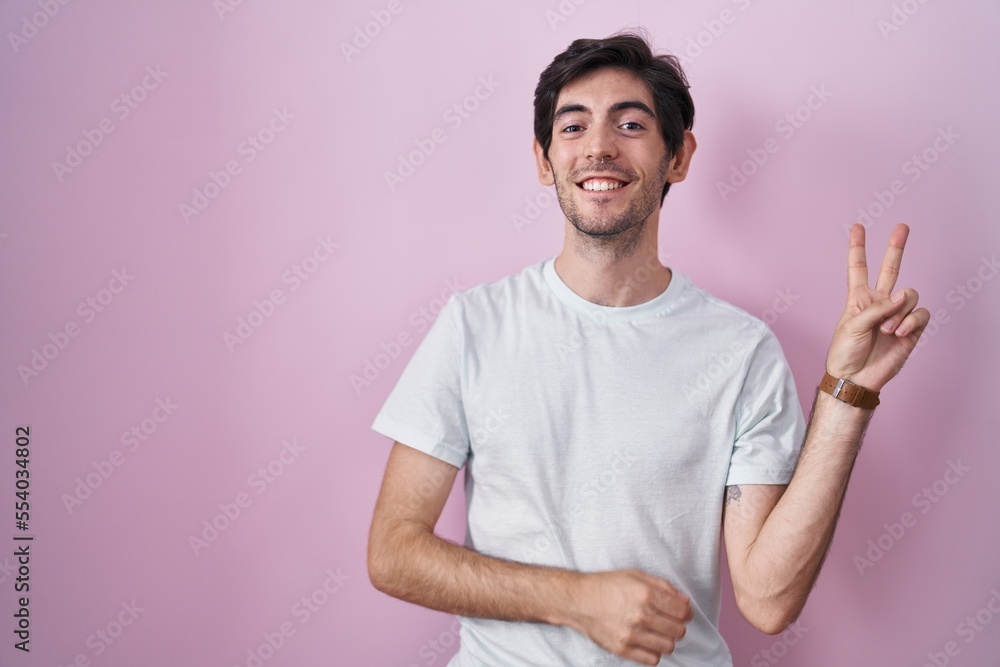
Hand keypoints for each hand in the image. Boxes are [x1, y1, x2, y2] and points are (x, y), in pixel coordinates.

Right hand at [566, 569, 692, 664]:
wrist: (578, 600)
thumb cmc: (606, 585)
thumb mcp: (636, 575)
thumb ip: (663, 586)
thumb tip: (684, 600)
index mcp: (646, 595)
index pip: (682, 611)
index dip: (686, 612)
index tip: (682, 612)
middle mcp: (640, 616)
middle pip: (678, 631)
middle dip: (677, 626)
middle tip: (668, 622)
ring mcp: (631, 635)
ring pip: (668, 647)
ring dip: (666, 640)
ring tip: (656, 632)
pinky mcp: (622, 649)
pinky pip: (652, 660)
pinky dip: (654, 652)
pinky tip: (647, 642)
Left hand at [825, 223, 929, 391]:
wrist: (856, 377)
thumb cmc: (846, 351)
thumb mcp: (853, 325)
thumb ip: (877, 307)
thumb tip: (903, 295)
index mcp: (859, 299)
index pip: (858, 269)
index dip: (857, 248)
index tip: (857, 227)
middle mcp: (879, 303)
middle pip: (890, 269)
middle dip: (896, 248)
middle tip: (902, 227)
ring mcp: (896, 315)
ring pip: (910, 294)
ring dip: (900, 309)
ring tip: (888, 328)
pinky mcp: (911, 329)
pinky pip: (920, 314)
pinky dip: (911, 320)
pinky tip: (900, 331)